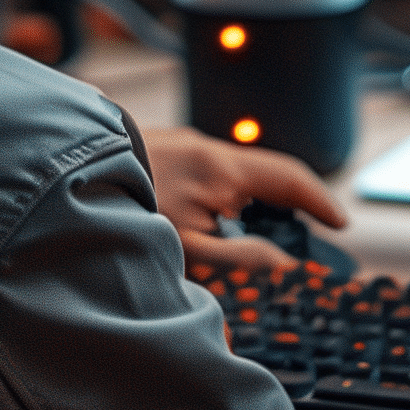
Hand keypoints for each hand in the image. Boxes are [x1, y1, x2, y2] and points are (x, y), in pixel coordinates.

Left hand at [138, 124, 349, 274]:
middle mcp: (209, 147)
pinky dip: (222, 196)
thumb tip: (284, 265)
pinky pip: (208, 173)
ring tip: (255, 236)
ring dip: (251, 202)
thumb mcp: (188, 249)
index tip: (340, 223)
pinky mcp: (164, 150)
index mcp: (224, 168)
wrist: (69, 166)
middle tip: (308, 232)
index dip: (320, 201)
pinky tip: (208, 221)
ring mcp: (185, 144)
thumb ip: (241, 258)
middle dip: (288, 204)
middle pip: (266, 175)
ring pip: (234, 174)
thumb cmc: (128, 209)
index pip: (291, 178)